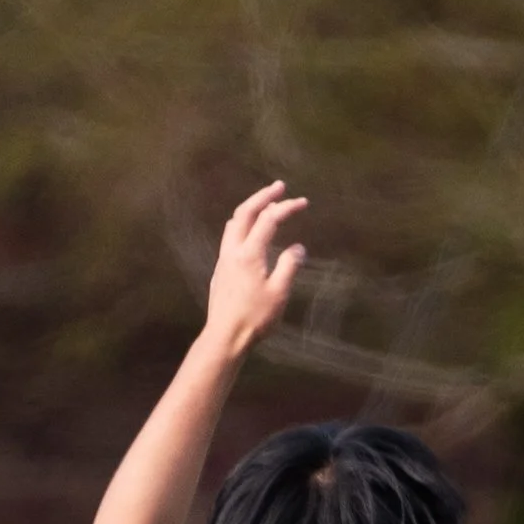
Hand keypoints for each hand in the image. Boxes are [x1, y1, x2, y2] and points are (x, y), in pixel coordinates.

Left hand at [204, 182, 306, 357]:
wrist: (225, 336)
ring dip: (250, 209)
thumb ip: (289, 266)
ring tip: (263, 204)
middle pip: (245, 212)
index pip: (269, 220)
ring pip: (234, 223)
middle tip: (279, 187)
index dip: (286, 208)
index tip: (303, 202)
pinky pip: (230, 237)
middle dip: (263, 196)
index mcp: (249, 253)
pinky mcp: (220, 270)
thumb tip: (297, 248)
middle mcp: (233, 250)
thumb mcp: (279, 293)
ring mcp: (223, 259)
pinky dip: (242, 225)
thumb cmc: (255, 318)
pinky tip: (249, 233)